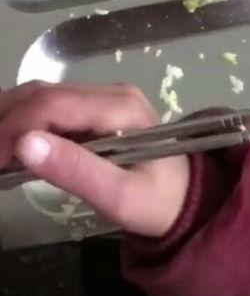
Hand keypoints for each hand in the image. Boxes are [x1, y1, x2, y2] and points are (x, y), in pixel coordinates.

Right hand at [0, 82, 189, 237]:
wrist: (185, 200)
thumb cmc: (155, 204)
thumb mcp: (119, 198)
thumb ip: (75, 171)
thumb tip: (24, 145)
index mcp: (120, 107)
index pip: (52, 104)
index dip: (14, 128)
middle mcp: (110, 91)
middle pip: (43, 94)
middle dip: (5, 122)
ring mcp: (102, 96)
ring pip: (41, 95)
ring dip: (10, 117)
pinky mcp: (93, 107)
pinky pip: (50, 105)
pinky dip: (22, 120)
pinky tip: (7, 143)